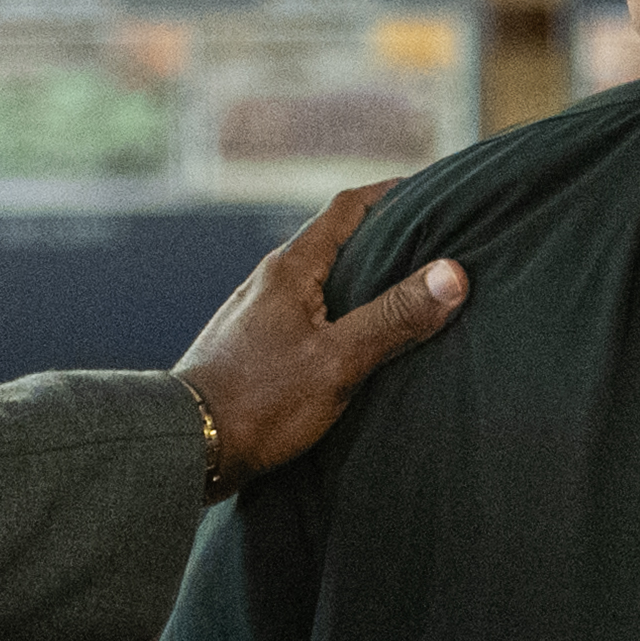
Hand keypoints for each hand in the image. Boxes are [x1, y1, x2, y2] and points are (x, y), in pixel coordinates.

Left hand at [176, 184, 466, 491]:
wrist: (187, 447)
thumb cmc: (258, 402)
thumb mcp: (337, 360)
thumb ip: (394, 317)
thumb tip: (453, 274)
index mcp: (291, 267)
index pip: (348, 208)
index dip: (392, 194)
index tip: (432, 193)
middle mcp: (270, 279)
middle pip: (335, 241)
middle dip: (384, 238)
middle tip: (433, 243)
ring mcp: (258, 311)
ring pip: (320, 279)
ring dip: (361, 278)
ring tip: (404, 292)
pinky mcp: (253, 344)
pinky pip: (307, 312)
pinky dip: (339, 311)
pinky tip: (356, 339)